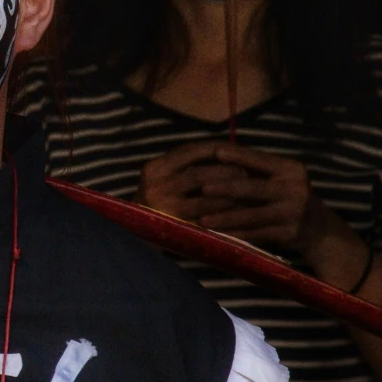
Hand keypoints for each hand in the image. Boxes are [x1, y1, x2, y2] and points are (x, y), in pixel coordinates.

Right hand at [139, 141, 264, 226]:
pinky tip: (237, 215)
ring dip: (229, 195)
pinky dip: (223, 216)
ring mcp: (164, 210)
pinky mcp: (174, 230)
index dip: (217, 149)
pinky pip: (204, 222)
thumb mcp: (161, 176)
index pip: (190, 151)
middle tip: (247, 173)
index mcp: (154, 168)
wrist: (134, 232)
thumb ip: (184, 163)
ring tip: (247, 193)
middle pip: (199, 174)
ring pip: (204, 200)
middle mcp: (155, 187)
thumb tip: (225, 149)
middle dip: (227, 172)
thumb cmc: (155, 200)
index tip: (237, 149)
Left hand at [140, 142, 335, 258]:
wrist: (320, 230)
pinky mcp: (289, 233)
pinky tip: (219, 235)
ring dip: (225, 218)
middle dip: (225, 188)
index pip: (260, 160)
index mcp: (292, 169)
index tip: (215, 152)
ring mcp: (293, 212)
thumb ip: (259, 170)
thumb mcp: (283, 179)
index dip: (238, 156)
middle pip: (253, 188)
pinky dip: (236, 235)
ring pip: (252, 215)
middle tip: (202, 188)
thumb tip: (220, 154)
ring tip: (203, 220)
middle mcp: (295, 188)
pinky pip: (256, 234)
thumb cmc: (290, 198)